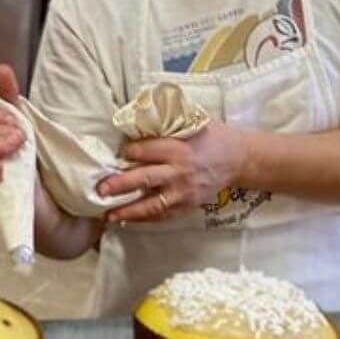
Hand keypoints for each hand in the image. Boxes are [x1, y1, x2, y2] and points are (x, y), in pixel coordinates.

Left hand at [98, 119, 247, 222]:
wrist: (239, 158)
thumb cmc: (213, 136)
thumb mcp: (192, 122)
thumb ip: (166, 124)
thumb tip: (137, 118)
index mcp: (178, 148)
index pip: (145, 150)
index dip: (128, 151)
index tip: (116, 152)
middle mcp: (179, 172)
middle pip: (144, 179)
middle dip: (120, 185)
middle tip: (100, 189)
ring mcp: (184, 192)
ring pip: (152, 204)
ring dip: (129, 210)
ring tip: (109, 214)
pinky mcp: (188, 205)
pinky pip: (163, 215)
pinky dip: (145, 219)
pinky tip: (129, 220)